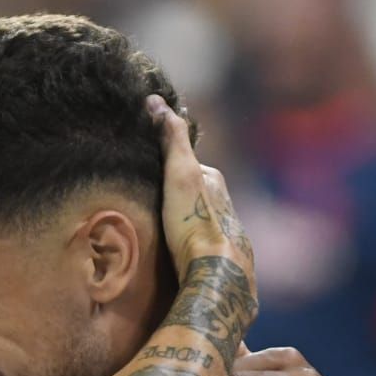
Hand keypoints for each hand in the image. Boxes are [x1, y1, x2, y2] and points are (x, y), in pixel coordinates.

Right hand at [151, 96, 254, 285]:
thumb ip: (171, 138)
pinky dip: (190, 247)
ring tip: (160, 233)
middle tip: (150, 204)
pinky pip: (203, 248)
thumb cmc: (194, 222)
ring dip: (184, 225)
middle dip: (176, 197)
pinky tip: (178, 258)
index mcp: (215, 182)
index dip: (167, 165)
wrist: (215, 275)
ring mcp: (227, 234)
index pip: (187, 165)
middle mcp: (226, 205)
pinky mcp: (224, 262)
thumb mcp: (179, 173)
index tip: (148, 170)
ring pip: (201, 222)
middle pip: (196, 195)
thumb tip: (156, 100)